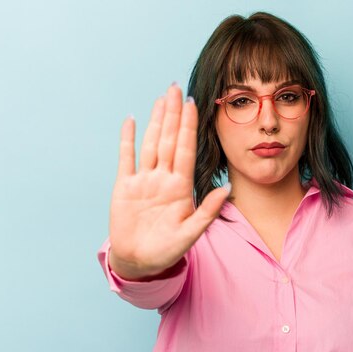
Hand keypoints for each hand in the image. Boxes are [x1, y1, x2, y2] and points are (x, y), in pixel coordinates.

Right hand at [108, 84, 229, 279]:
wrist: (140, 262)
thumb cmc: (168, 251)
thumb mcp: (191, 233)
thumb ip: (207, 211)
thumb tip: (227, 188)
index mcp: (180, 187)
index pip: (185, 150)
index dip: (189, 127)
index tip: (194, 104)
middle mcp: (163, 178)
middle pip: (169, 140)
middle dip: (173, 114)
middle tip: (176, 88)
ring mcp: (144, 181)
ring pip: (151, 144)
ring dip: (155, 121)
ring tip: (161, 98)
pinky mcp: (125, 187)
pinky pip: (126, 158)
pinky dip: (128, 139)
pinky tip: (132, 120)